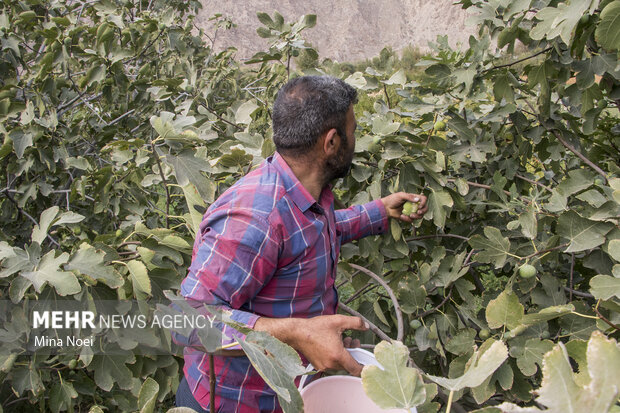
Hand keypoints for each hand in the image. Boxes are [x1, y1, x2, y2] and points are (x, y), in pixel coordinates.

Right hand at [254, 314, 368, 375]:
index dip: (364, 368)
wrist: (297, 333)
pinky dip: (335, 356)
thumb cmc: (316, 327)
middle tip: (352, 340)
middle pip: (348, 364)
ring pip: (340, 364)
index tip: (368, 364)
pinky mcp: (318, 366)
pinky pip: (332, 364)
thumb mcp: (338, 321)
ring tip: (341, 340)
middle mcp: (331, 364)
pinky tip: (332, 344)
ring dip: (344, 353)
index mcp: (338, 355)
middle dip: (352, 352)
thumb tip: (366, 326)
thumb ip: (355, 323)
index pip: (356, 369)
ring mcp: (324, 366)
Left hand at [381, 192, 427, 222]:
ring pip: (420, 216)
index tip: (419, 206)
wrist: (385, 208)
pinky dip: (407, 219)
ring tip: (410, 215)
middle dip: (423, 211)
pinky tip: (401, 216)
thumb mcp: (401, 195)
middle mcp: (414, 205)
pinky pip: (411, 220)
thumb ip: (409, 197)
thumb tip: (418, 200)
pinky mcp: (407, 217)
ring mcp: (411, 212)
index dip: (424, 203)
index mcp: (413, 198)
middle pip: (425, 208)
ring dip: (416, 216)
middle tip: (418, 212)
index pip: (423, 199)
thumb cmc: (392, 199)